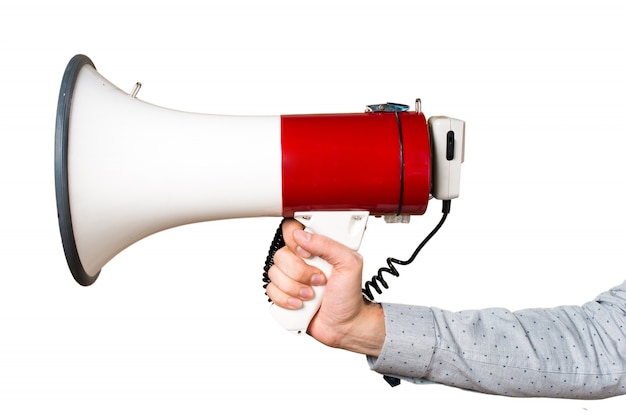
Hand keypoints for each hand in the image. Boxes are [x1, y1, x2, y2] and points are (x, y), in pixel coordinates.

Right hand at [266, 219, 384, 355]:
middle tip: (319, 280)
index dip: (295, 242)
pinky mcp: (283, 293)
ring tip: (312, 295)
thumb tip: (301, 236)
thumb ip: (328, 244)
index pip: (292, 230)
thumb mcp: (350, 263)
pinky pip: (271, 291)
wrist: (344, 326)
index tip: (308, 254)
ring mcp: (290, 277)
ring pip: (273, 274)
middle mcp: (301, 259)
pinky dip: (286, 300)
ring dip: (295, 288)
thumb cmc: (349, 295)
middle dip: (300, 272)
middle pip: (280, 254)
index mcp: (316, 247)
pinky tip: (301, 304)